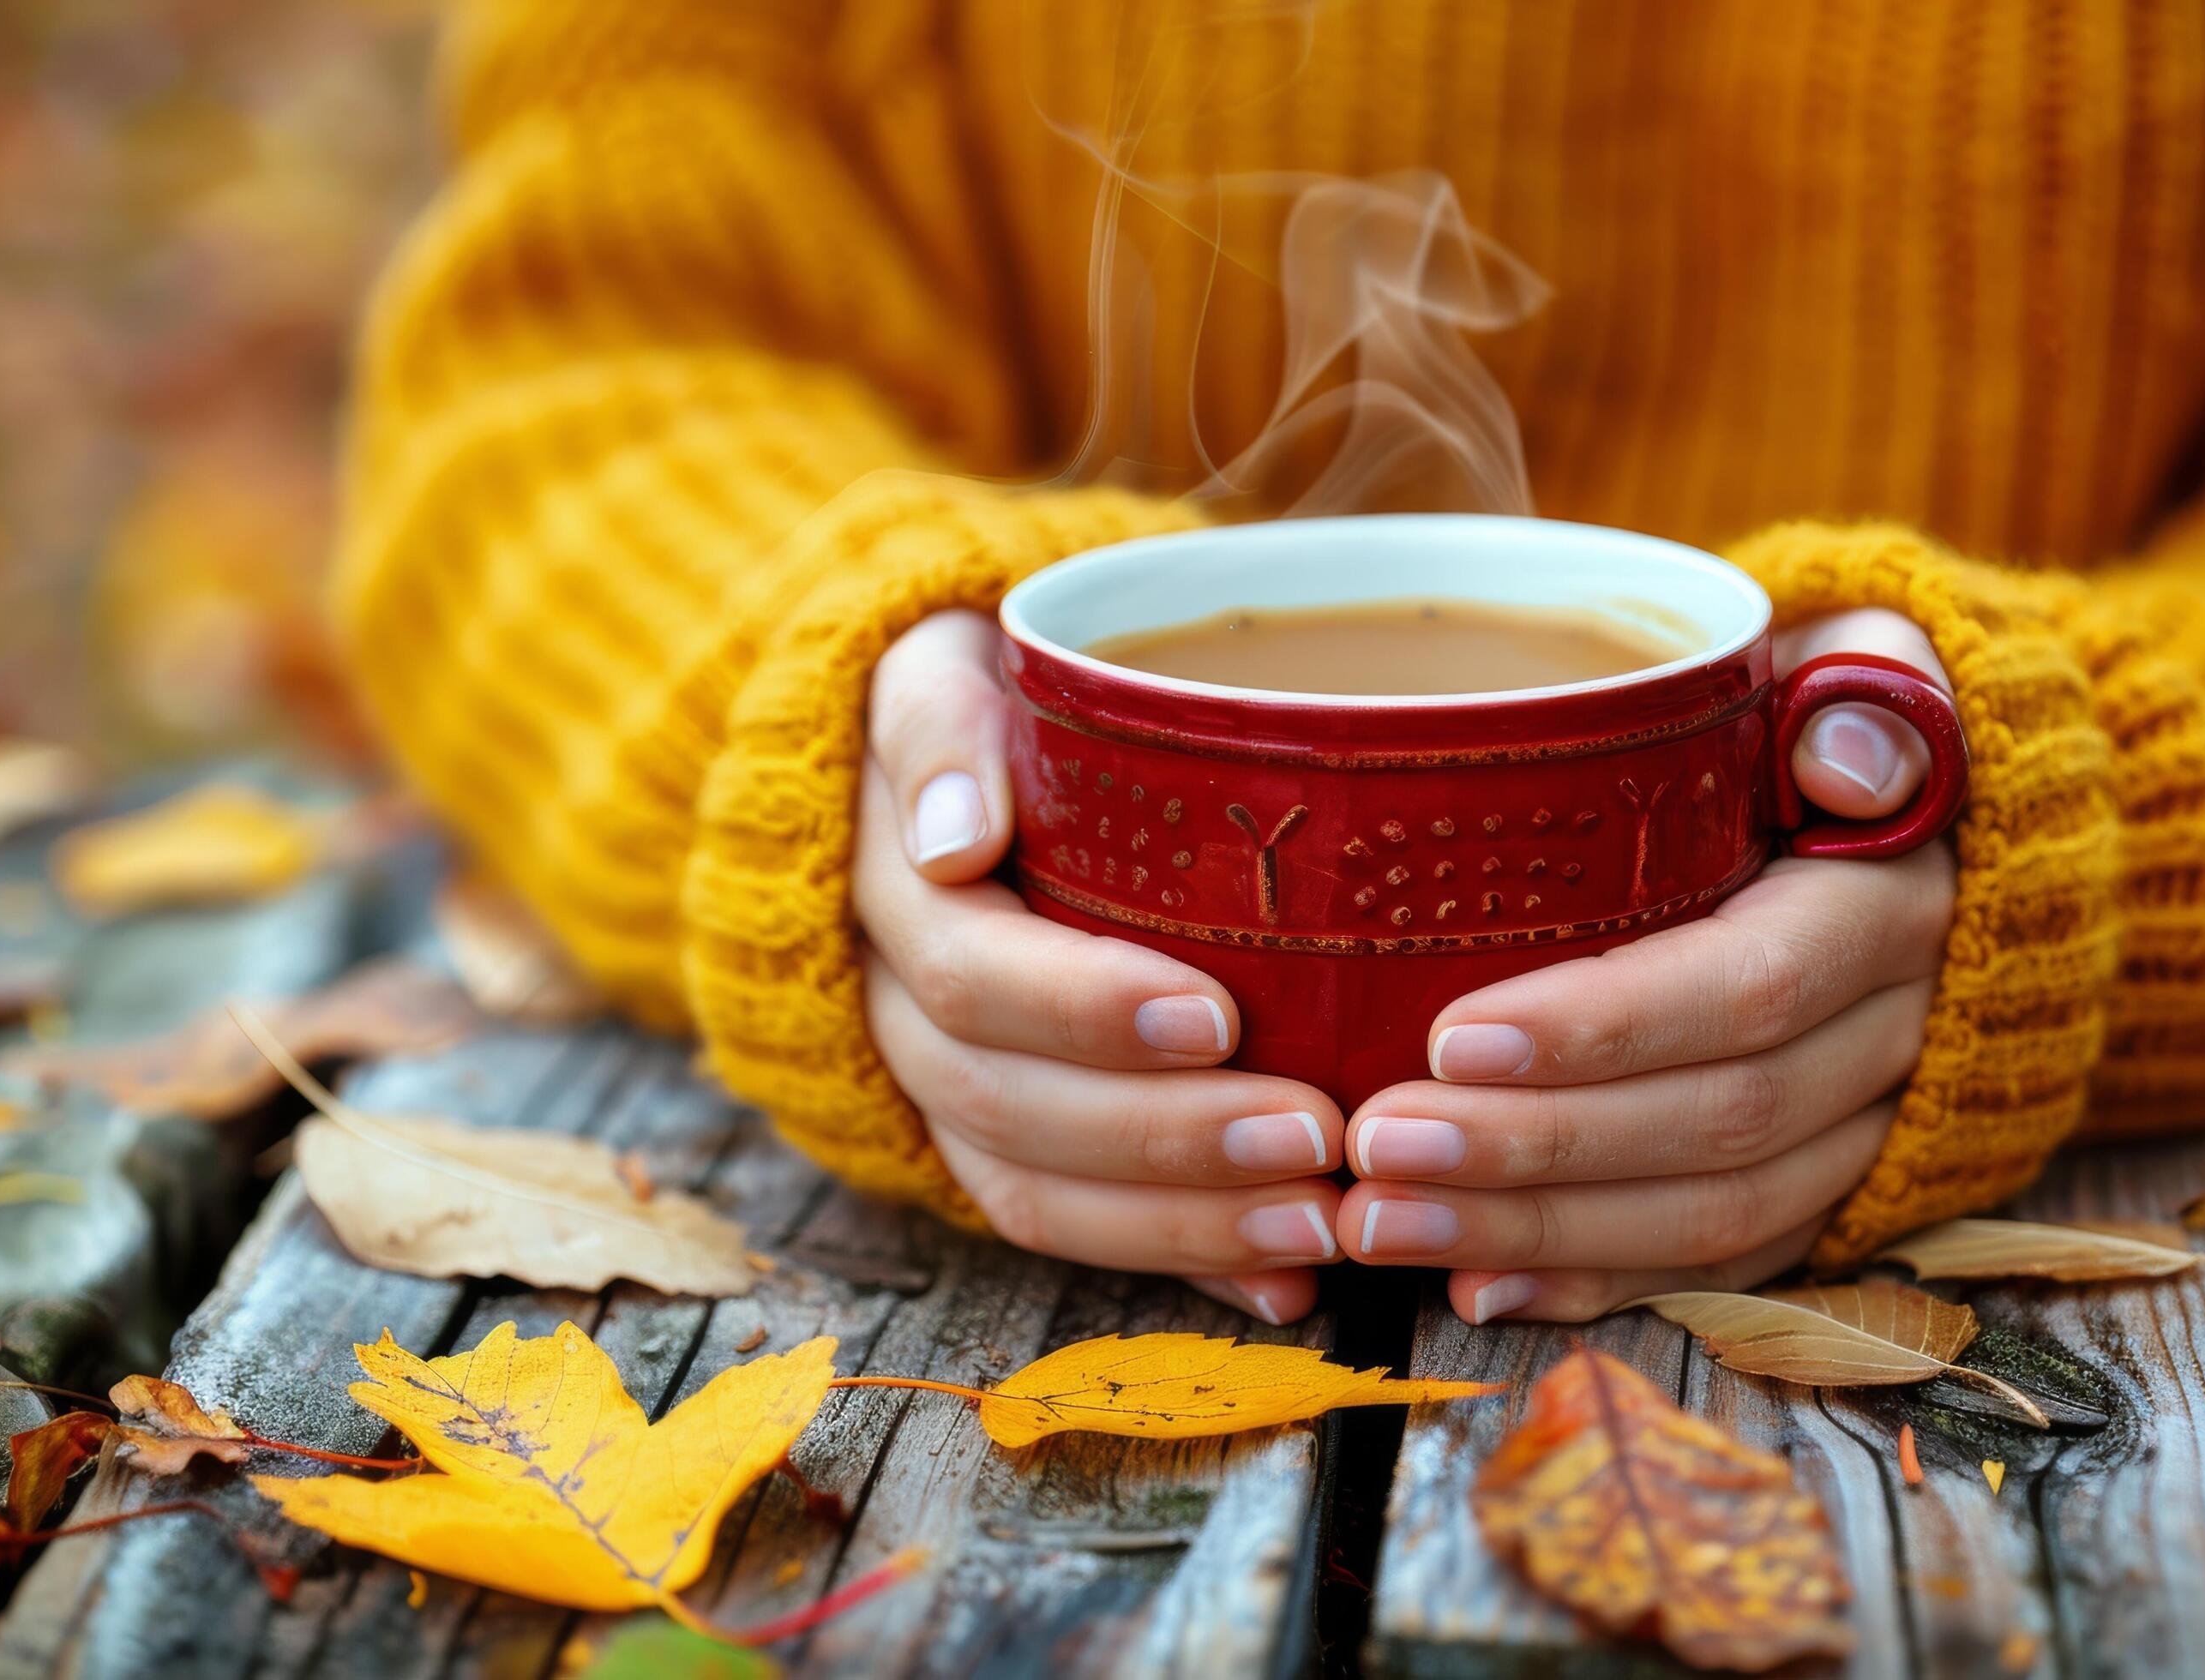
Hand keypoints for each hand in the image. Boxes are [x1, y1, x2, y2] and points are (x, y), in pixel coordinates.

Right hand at [855, 610, 1344, 1324]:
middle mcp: (893, 997)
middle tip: (1311, 1138)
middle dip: (1161, 1134)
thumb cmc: (986, 695)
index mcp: (891, 882)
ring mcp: (936, 1079)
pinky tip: (1277, 1285)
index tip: (1216, 1016)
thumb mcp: (945, 664)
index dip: (1083, 1006)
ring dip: (1174, 1220)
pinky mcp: (992, 1134)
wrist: (937, 765)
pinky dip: (1172, 1260)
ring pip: (1026, 1184)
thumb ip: (942, 728)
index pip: (970, 970)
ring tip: (1313, 1226)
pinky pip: (1061, 1220)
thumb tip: (957, 840)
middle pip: (1004, 1099)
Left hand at [1332, 608, 1958, 1321]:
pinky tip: (1474, 1290)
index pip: (1748, 985)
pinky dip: (1594, 1283)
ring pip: (1713, 1212)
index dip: (1604, 1027)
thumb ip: (1857, 698)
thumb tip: (1847, 756)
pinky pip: (1719, 1263)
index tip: (1448, 1038)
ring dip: (1539, 1232)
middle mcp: (1895, 1029)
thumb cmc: (1820, 719)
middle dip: (1534, 1150)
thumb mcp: (1860, 665)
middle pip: (1716, 1122)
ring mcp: (1866, 1123)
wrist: (1912, 817)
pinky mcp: (1826, 1187)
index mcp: (1885, 898)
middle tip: (1375, 1147)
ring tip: (1384, 1224)